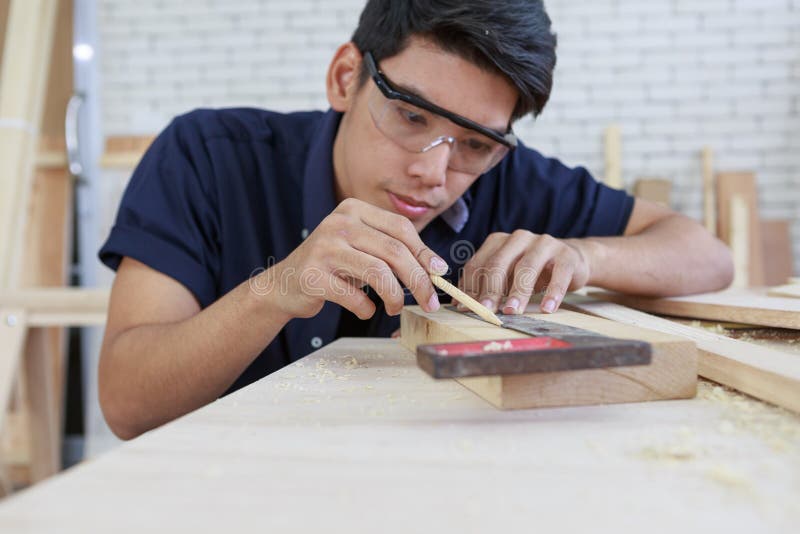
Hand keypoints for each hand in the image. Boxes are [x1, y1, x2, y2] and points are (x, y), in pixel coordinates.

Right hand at [255, 198, 447, 319]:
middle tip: (429, 302)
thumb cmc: (333, 266)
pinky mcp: (313, 275)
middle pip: (394, 251)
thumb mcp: (362, 248)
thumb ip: (393, 250)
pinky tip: (365, 309)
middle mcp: (339, 222)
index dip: (424, 253)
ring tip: (394, 308)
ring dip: (395, 296)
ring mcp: (324, 247)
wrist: (284, 284)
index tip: (438, 273)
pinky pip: (355, 296)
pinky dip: (366, 309)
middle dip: (418, 280)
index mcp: (354, 209)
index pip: (401, 228)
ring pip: (378, 272)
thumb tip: (436, 268)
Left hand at [457, 230, 590, 313]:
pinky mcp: (566, 256)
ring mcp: (543, 244)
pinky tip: (547, 309)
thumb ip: (486, 285)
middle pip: (498, 263)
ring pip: (526, 267)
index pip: (478, 263)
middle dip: (490, 289)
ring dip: (518, 292)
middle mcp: (519, 238)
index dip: (470, 286)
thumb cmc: (531, 272)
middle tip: (486, 310)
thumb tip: (461, 305)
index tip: (465, 308)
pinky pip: (559, 274)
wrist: (571, 261)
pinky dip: (553, 293)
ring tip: (512, 311)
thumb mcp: (506, 276)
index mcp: (498, 241)